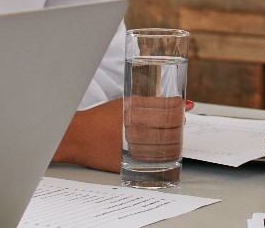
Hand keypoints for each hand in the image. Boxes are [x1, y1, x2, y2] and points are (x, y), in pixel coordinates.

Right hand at [53, 97, 193, 172]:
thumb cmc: (100, 117)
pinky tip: (163, 148)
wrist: (77, 137)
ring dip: (174, 139)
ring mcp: (133, 146)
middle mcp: (135, 127)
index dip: (179, 107)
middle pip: (172, 126)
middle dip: (178, 123)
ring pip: (167, 144)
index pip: (171, 108)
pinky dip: (164, 154)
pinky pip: (156, 160)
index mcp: (134, 109)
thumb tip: (188, 104)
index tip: (181, 106)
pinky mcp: (130, 162)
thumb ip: (155, 103)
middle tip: (177, 121)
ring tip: (169, 134)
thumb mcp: (127, 103)